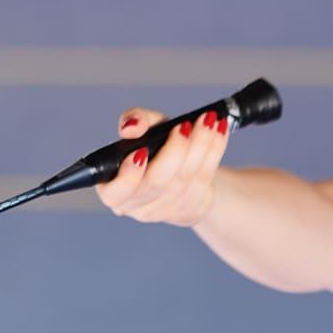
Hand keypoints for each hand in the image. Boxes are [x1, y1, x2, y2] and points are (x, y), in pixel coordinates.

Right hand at [95, 108, 230, 226]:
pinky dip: (214, 151)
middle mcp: (134, 205)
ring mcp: (163, 211)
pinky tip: (219, 131)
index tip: (141, 152)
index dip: (128, 175)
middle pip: (155, 184)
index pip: (114, 193)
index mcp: (113, 188)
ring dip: (200, 146)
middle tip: (184, 127)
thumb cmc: (154, 149)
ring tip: (208, 121)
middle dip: (173, 152)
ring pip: (183, 180)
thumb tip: (131, 127)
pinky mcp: (189, 209)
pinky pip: (203, 179)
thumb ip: (135, 121)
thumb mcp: (145, 131)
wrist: (181, 170)